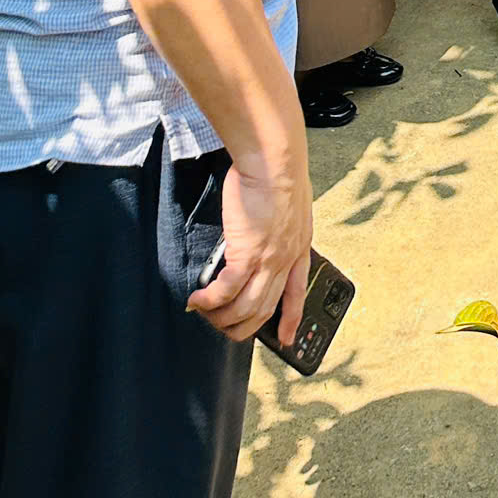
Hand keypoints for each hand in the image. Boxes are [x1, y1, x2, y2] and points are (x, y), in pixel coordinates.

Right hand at [187, 148, 312, 343]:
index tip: (287, 339)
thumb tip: (258, 234)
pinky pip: (225, 292)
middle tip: (222, 327)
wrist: (273, 158)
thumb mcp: (289, 202)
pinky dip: (209, 302)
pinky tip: (197, 301)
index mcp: (300, 246)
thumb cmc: (276, 169)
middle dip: (242, 327)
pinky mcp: (246, 254)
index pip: (298, 292)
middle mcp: (286, 259)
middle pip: (265, 309)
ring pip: (244, 308)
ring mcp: (268, 260)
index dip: (291, 319)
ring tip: (203, 314)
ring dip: (221, 318)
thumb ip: (278, 224)